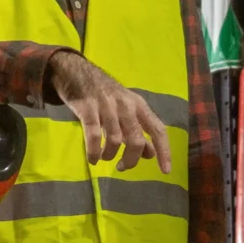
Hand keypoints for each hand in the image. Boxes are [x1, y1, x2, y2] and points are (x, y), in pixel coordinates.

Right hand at [48, 51, 174, 172]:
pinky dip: (94, 151)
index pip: (158, 130)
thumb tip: (150, 154)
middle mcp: (126, 105)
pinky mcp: (87, 108)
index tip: (165, 170)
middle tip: (123, 167)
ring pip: (115, 140)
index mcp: (139, 105)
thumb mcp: (126, 108)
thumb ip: (139, 130)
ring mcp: (106, 106)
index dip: (163, 151)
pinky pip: (93, 135)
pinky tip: (92, 159)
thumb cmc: (105, 94)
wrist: (78, 72)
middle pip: (136, 140)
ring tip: (104, 158)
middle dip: (131, 159)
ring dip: (110, 155)